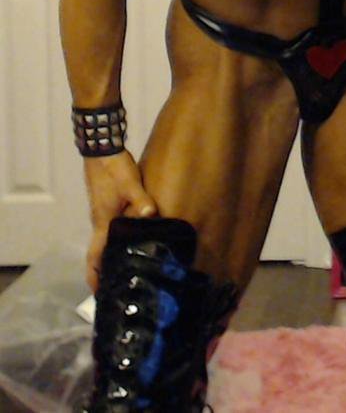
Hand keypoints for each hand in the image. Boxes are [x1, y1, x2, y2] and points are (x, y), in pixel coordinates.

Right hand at [83, 150, 157, 291]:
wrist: (101, 149)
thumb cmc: (113, 168)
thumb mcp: (130, 183)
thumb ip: (141, 199)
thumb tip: (151, 214)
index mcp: (103, 221)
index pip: (95, 255)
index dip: (95, 275)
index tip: (98, 295)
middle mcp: (99, 221)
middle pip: (97, 252)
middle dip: (103, 271)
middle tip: (115, 287)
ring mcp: (101, 213)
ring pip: (103, 241)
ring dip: (109, 257)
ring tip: (123, 269)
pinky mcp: (106, 205)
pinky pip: (109, 230)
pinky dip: (115, 241)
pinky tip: (129, 240)